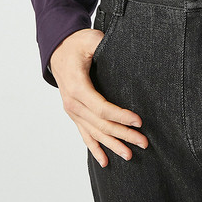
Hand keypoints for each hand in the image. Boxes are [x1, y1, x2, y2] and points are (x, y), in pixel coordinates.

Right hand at [49, 28, 148, 166]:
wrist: (57, 49)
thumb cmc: (77, 43)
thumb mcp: (90, 39)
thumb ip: (102, 44)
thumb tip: (124, 48)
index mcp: (78, 87)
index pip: (102, 108)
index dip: (121, 116)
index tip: (139, 121)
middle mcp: (73, 103)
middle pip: (101, 125)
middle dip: (123, 135)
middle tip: (143, 143)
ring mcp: (72, 110)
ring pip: (94, 133)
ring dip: (112, 145)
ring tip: (129, 156)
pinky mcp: (74, 113)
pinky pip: (84, 134)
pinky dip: (94, 148)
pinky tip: (105, 161)